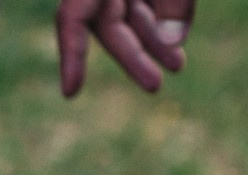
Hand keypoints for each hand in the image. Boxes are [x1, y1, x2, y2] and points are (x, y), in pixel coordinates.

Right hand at [56, 0, 193, 95]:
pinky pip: (144, 2)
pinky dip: (160, 20)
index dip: (71, 55)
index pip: (72, 18)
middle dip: (134, 56)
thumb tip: (175, 40)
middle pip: (109, 26)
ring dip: (154, 42)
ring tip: (177, 66)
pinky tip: (176, 39)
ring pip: (130, 17)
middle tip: (154, 86)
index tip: (71, 92)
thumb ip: (175, 2)